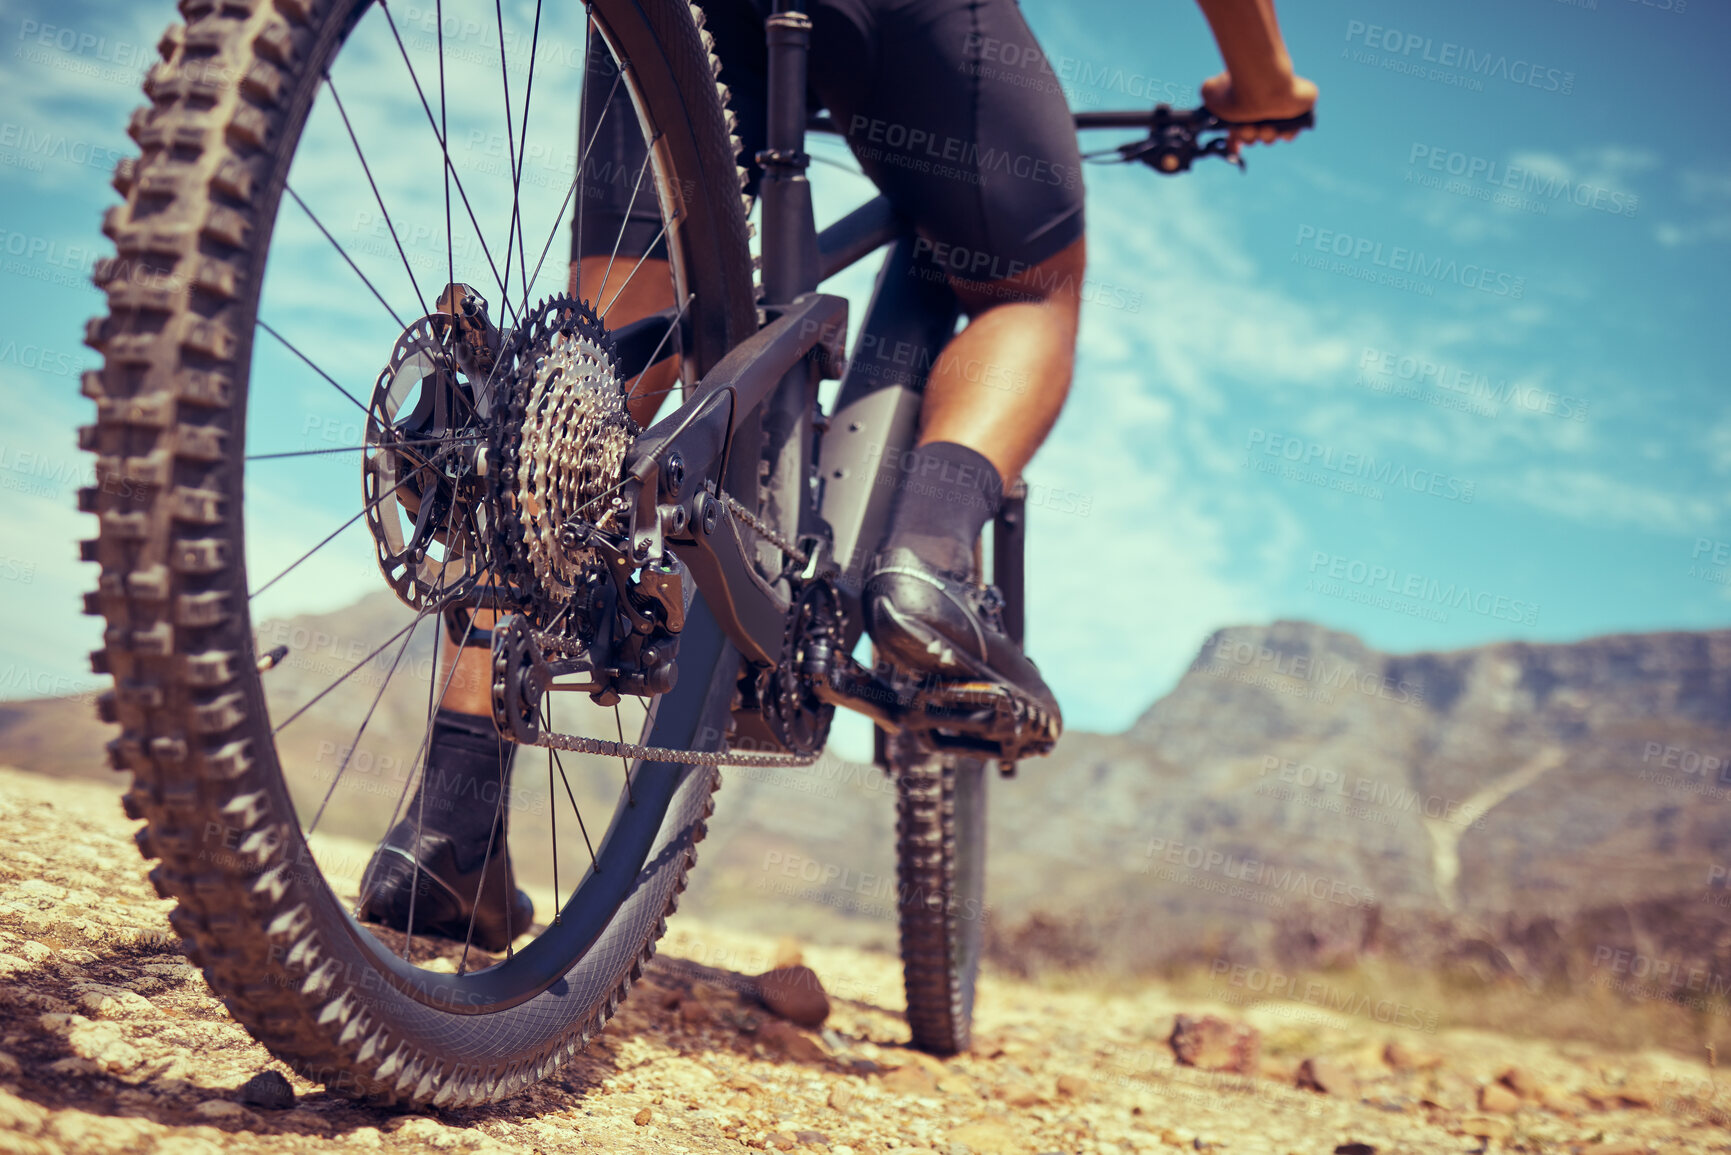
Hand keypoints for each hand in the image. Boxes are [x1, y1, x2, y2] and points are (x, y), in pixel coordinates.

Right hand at [1201, 70, 1317, 152]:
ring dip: (1266, 136)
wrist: (1262, 84)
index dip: (1234, 141)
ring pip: (1270, 136)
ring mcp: (1279, 108)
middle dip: (1249, 136)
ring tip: (1266, 126)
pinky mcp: (1298, 110)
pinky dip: (1285, 135)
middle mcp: (1259, 107)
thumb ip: (1209, 97)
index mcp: (1241, 104)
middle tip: (1249, 127)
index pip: (1237, 127)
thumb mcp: (1210, 91)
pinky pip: (1291, 133)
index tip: (1234, 149)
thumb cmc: (1236, 88)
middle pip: (1252, 136)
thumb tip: (1212, 105)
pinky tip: (1280, 128)